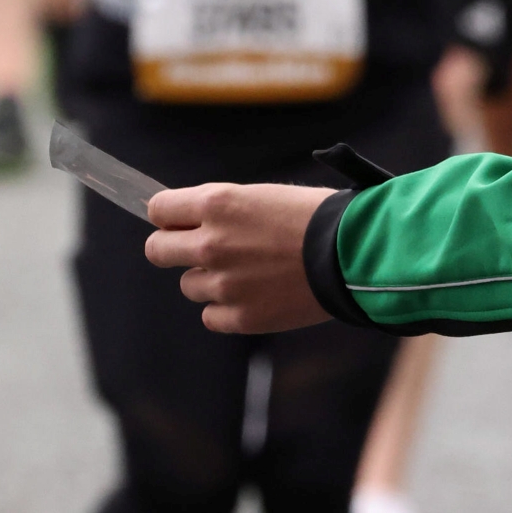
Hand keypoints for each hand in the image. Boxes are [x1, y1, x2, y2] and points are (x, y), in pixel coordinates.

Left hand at [144, 181, 336, 333]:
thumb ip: (225, 210)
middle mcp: (210, 244)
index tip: (179, 222)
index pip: (159, 209)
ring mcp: (223, 284)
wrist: (354, 255)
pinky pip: (211, 316)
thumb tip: (196, 221)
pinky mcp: (239, 317)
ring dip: (210, 280)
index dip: (169, 216)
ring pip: (189, 285)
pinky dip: (228, 309)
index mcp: (218, 204)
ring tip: (249, 273)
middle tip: (201, 251)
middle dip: (173, 249)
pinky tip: (257, 295)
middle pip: (157, 250)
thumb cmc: (319, 217)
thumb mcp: (265, 196)